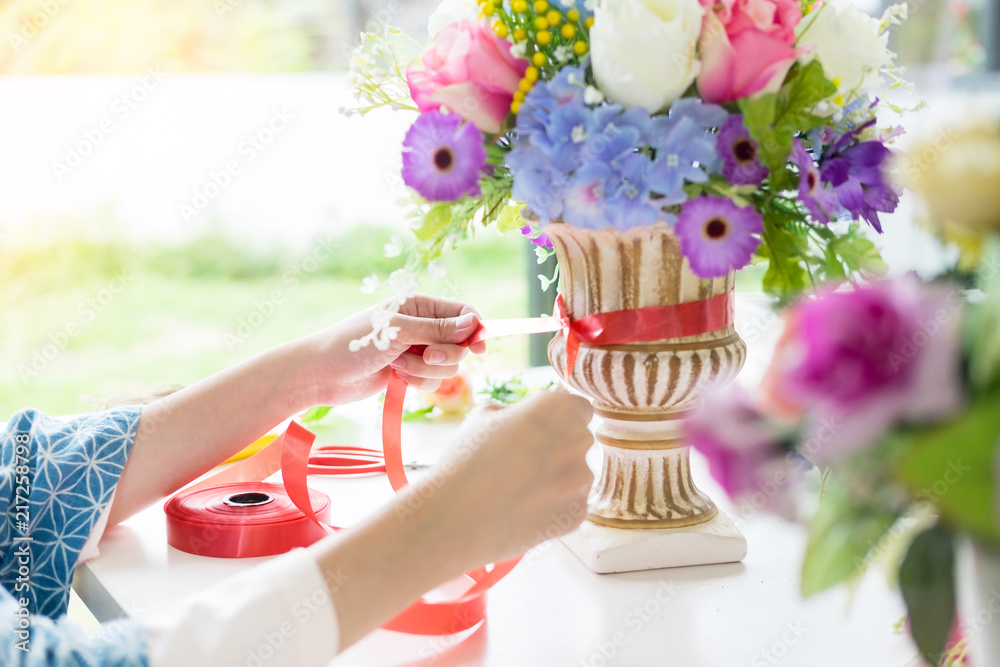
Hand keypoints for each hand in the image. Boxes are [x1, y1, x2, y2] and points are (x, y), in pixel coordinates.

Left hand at [287, 294, 486, 409]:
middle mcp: (422, 326)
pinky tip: (394, 377)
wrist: (322, 374)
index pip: (463, 313)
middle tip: (424, 355)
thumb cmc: (353, 343)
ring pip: (446, 366)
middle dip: (444, 355)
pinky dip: (417, 382)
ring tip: (397, 366)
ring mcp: (416, 350)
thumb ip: (437, 329)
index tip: (480, 348)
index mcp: (420, 306)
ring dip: (426, 371)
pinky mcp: (409, 372)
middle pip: (459, 343)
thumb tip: (473, 322)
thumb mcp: (398, 332)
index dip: (475, 329)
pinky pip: (432, 381)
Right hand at [408, 390, 594, 566]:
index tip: (538, 429)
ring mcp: (581, 480)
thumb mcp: (486, 415)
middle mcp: (578, 440)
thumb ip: (523, 409)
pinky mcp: (577, 514)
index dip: (559, 417)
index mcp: (559, 408)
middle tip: (521, 461)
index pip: (579, 407)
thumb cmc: (466, 459)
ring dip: (556, 478)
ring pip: (575, 474)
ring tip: (517, 490)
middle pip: (577, 440)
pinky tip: (522, 509)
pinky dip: (552, 507)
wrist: (455, 518)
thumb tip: (540, 408)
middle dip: (557, 447)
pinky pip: (570, 504)